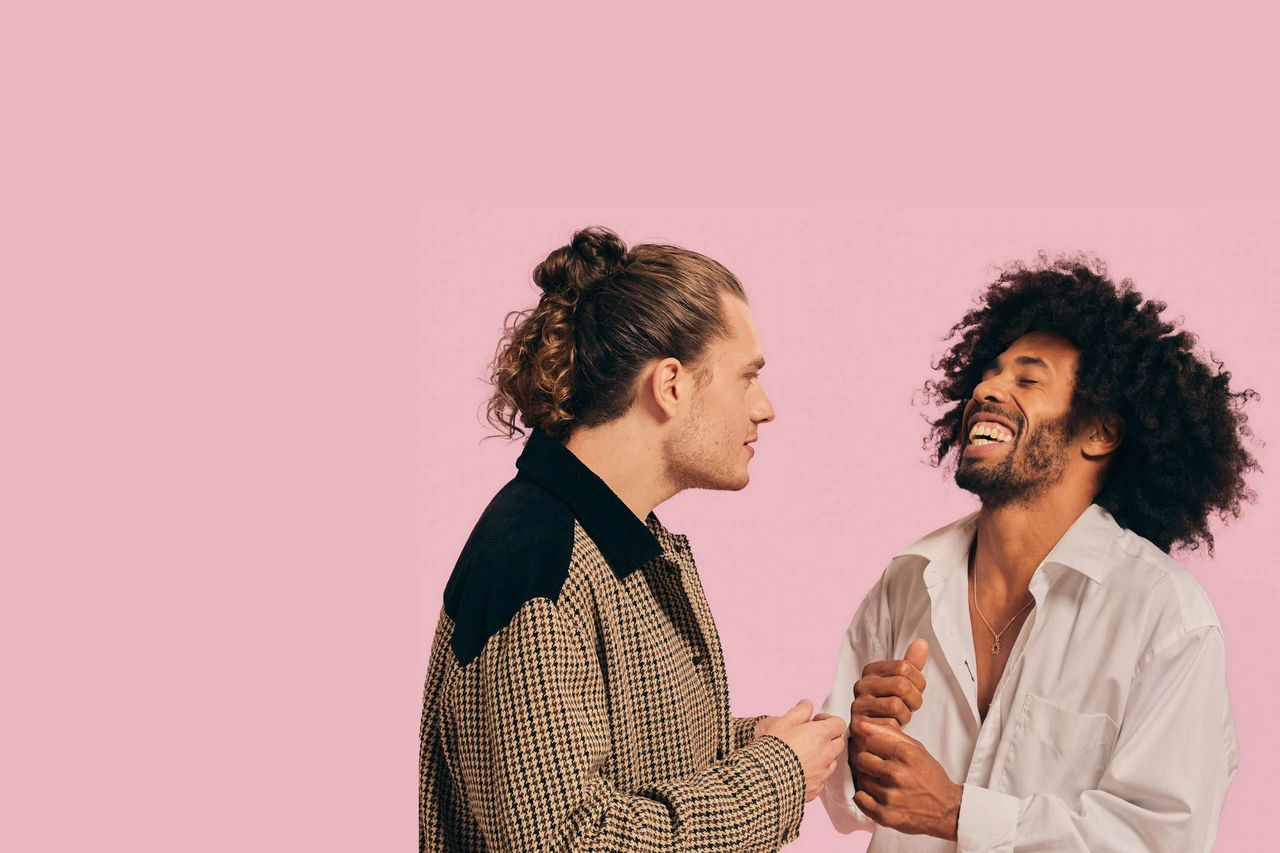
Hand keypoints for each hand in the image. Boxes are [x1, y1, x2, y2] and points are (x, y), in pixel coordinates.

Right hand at [757, 700, 847, 801]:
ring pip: (832, 761)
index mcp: (820, 735)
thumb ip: (799, 711)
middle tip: (810, 737)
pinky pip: (822, 777)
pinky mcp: (817, 788)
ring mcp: (823, 773)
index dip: (828, 720)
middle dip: (828, 738)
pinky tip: (799, 769)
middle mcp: (826, 754)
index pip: (839, 724)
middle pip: (838, 742)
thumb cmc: (772, 749)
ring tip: (804, 754)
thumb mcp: (782, 723)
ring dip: (823, 756)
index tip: (816, 721)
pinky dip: (816, 772)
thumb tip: (807, 704)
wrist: (765, 780)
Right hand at [848, 638, 927, 760]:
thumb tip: (922, 643)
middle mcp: (861, 685)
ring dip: (906, 716)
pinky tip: (891, 728)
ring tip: (900, 717)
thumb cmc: (890, 708)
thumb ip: (912, 664)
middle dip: (915, 700)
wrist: (873, 736)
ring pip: (896, 706)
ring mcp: (858, 705)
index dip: (918, 682)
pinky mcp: (859, 726)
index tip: (915, 690)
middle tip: (910, 707)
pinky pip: (889, 725)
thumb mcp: (903, 684)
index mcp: (871, 670)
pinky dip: (897, 729)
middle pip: (902, 685)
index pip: (905, 667)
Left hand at [852, 721, 960, 839]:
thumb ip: (890, 734)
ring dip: (868, 780)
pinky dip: (865, 797)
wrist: (946, 810)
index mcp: (905, 754)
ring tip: (882, 783)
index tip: (879, 752)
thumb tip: (863, 726)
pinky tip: (877, 795)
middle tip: (878, 767)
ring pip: (860, 779)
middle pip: (860, 759)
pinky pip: (859, 799)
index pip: (870, 740)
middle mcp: (897, 774)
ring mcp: (890, 796)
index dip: (873, 745)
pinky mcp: (885, 815)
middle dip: (867, 761)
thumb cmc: (930, 777)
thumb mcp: (917, 749)